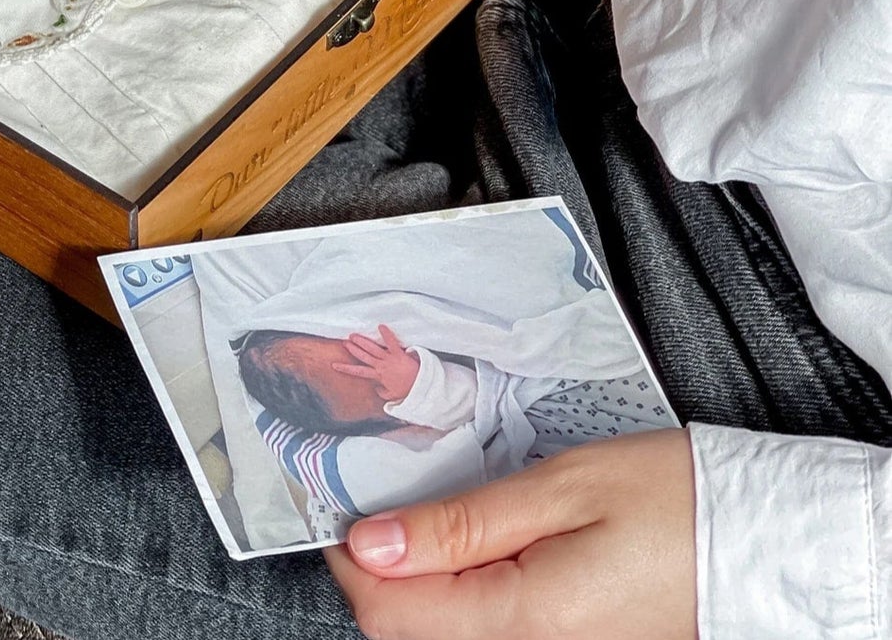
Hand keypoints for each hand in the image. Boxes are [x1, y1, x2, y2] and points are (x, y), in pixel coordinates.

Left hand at [326, 430, 696, 639]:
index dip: (349, 556)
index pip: (389, 612)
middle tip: (384, 496)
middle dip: (378, 569)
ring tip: (427, 515)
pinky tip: (471, 546)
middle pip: (408, 631)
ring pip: (444, 634)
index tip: (342, 500)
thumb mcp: (562, 489)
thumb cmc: (677, 502)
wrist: (770, 544)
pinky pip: (488, 631)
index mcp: (523, 619)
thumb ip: (461, 524)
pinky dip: (459, 592)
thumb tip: (370, 543)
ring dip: (417, 581)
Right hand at [334, 324, 420, 404]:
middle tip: (344, 342)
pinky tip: (380, 326)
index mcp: (378, 376)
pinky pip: (392, 343)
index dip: (345, 368)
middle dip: (353, 349)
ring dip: (362, 341)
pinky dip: (386, 334)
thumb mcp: (392, 395)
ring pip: (372, 349)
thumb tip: (376, 389)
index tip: (334, 365)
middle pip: (363, 356)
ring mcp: (389, 359)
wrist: (420, 387)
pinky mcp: (399, 354)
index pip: (358, 371)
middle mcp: (381, 366)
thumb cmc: (406, 390)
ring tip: (353, 335)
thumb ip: (382, 392)